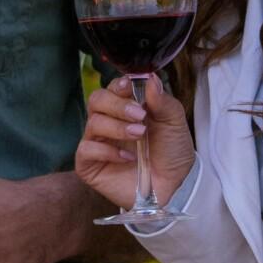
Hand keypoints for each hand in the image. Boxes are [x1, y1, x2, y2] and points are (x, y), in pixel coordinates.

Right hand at [73, 76, 195, 210]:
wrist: (176, 185)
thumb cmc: (172, 151)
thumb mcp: (174, 122)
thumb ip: (161, 100)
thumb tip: (150, 76)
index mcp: (125, 108)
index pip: (112, 88)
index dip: (118, 86)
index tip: (129, 87)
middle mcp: (108, 122)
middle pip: (96, 100)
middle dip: (116, 105)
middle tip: (140, 116)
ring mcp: (98, 143)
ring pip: (92, 123)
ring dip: (116, 127)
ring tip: (139, 134)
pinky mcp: (90, 165)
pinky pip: (86, 150)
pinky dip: (107, 151)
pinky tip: (128, 158)